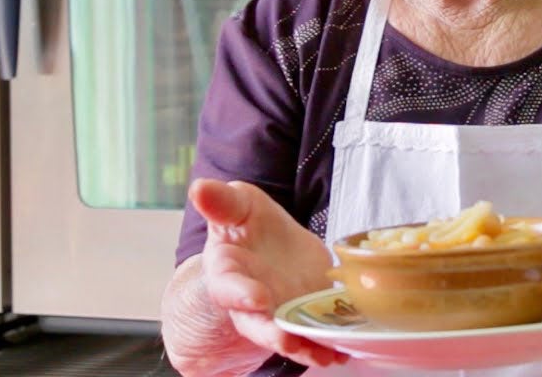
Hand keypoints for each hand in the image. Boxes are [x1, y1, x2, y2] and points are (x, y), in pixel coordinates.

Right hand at [192, 178, 348, 367]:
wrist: (267, 241)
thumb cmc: (246, 222)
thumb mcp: (237, 204)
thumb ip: (221, 201)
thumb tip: (199, 187)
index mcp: (226, 271)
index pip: (228, 287)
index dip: (241, 294)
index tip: (257, 298)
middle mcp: (249, 299)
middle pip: (255, 323)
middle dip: (271, 333)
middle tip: (286, 340)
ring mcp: (276, 311)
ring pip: (286, 335)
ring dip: (304, 346)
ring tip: (325, 353)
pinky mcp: (301, 314)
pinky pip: (312, 334)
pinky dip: (326, 344)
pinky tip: (342, 350)